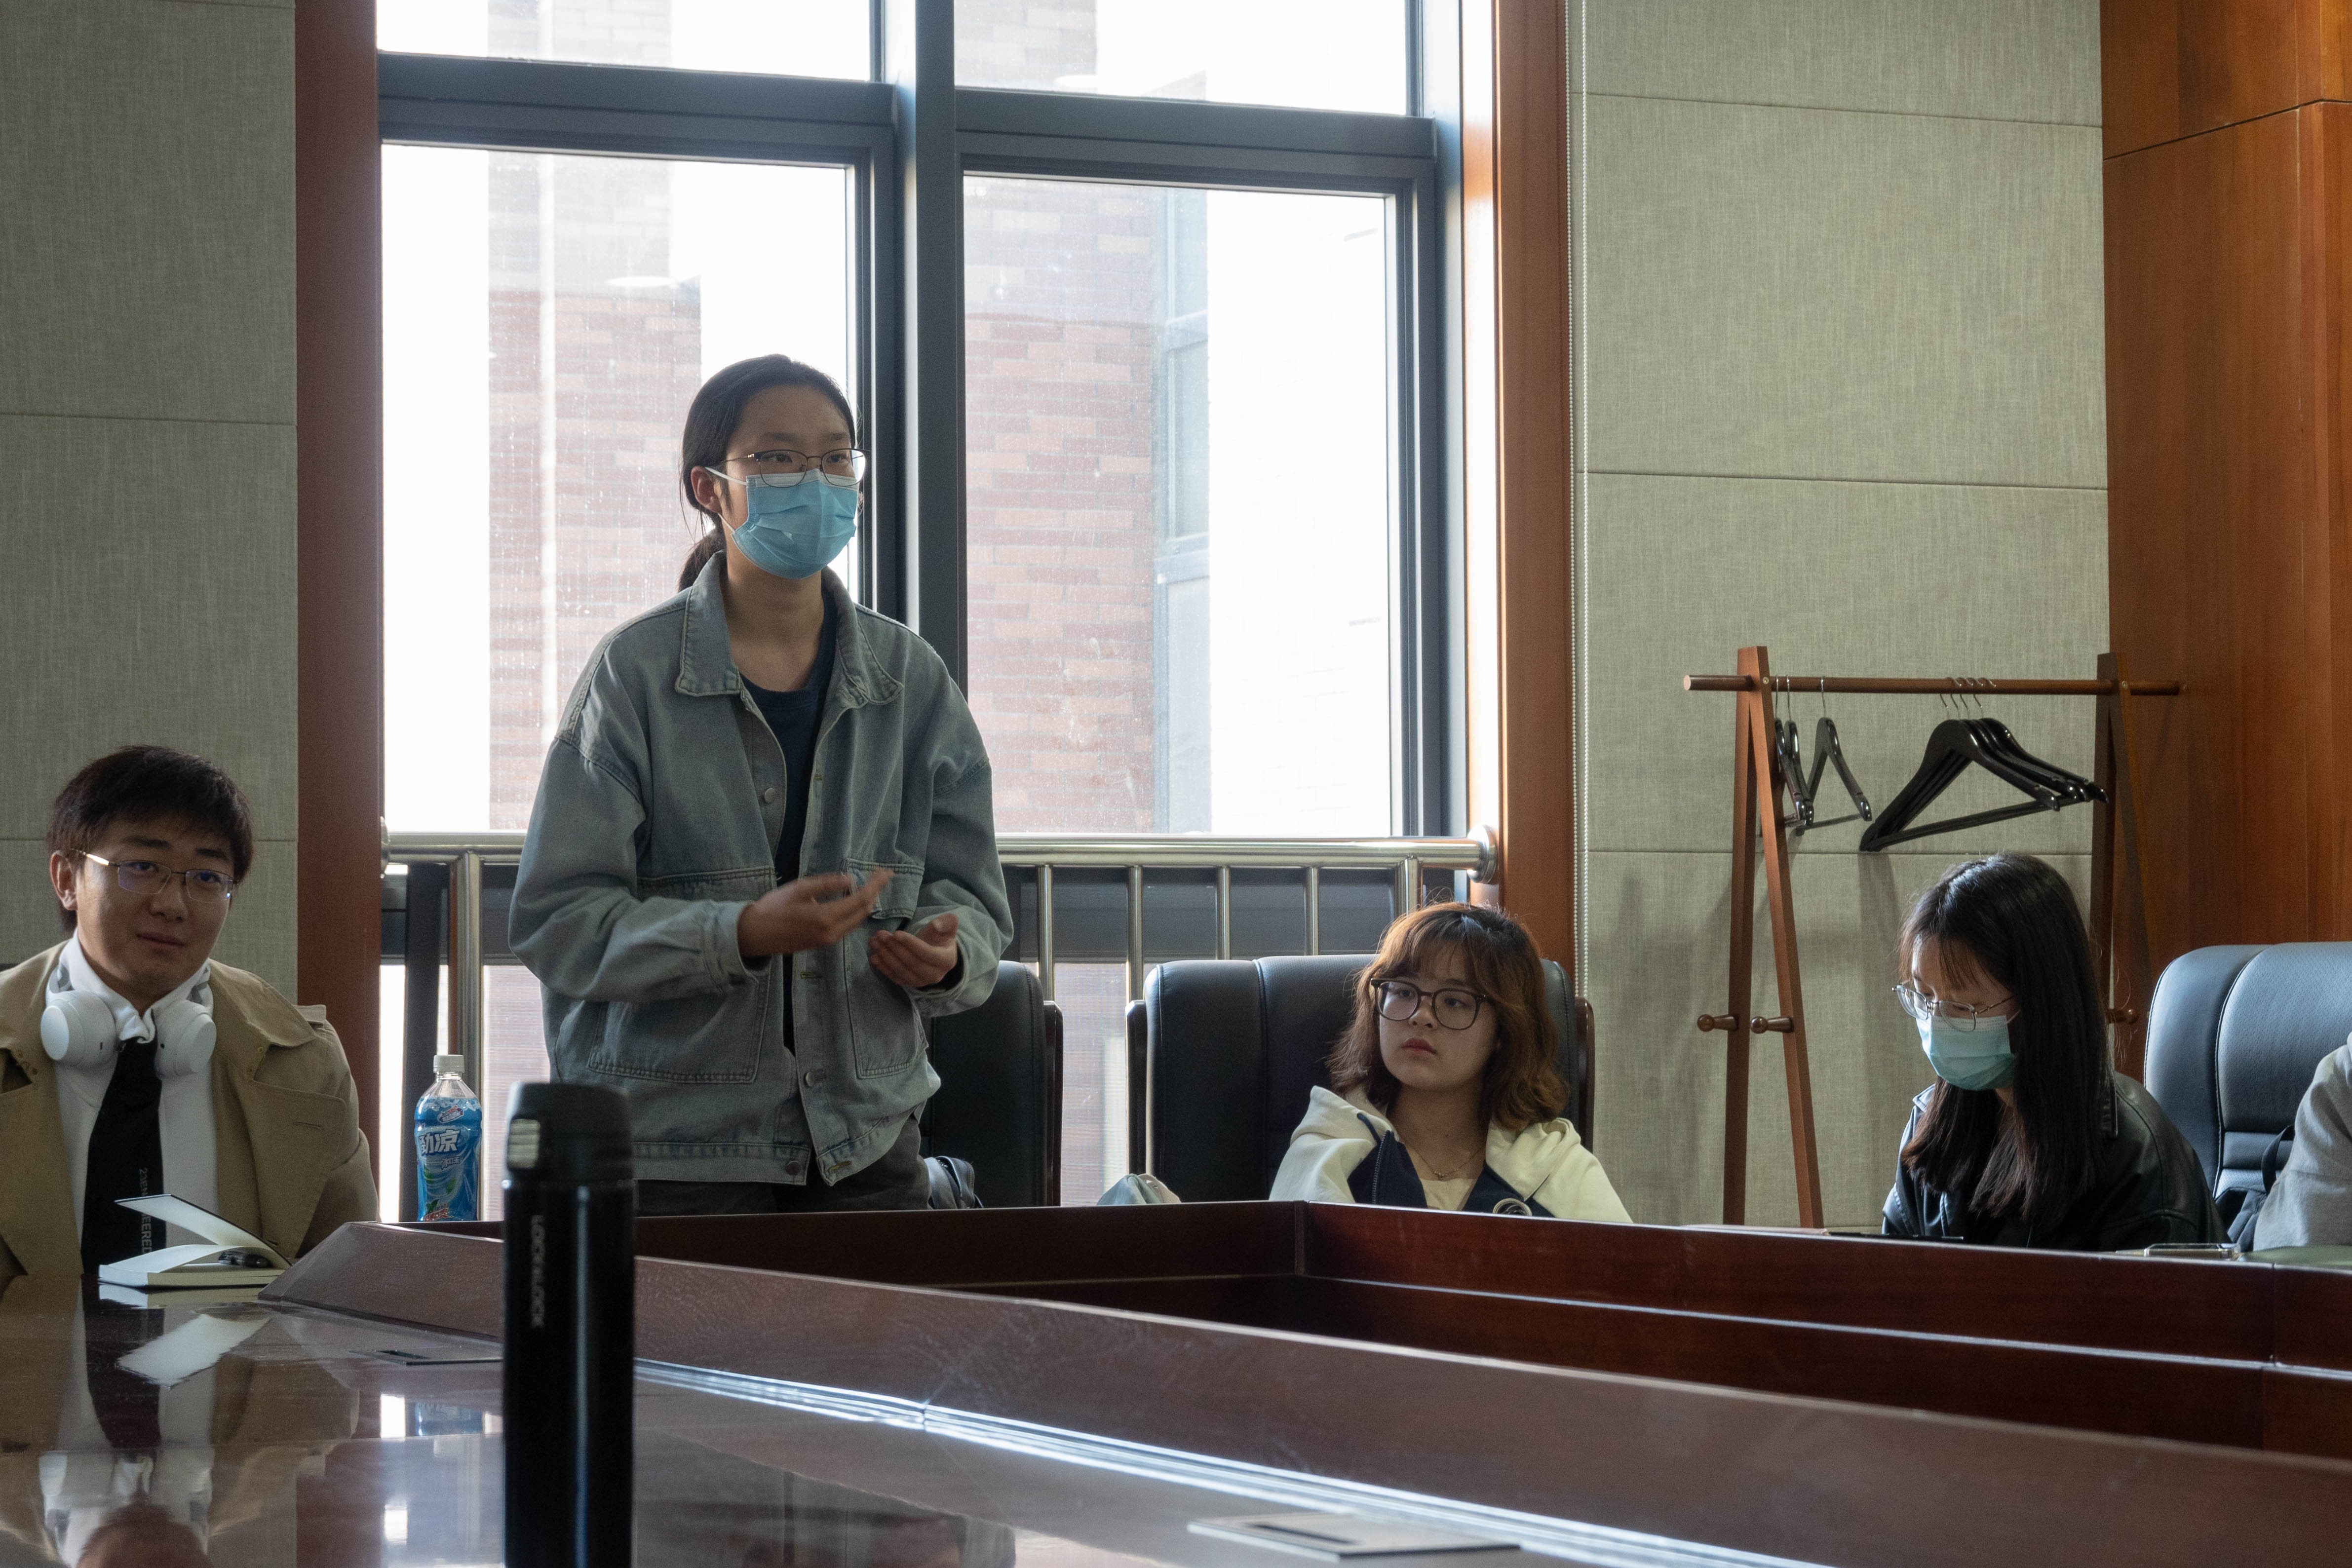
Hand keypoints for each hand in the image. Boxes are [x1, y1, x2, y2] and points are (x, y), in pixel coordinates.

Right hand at [737, 869, 890, 958]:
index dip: (875, 885)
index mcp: (826, 918)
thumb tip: (849, 879)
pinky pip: (847, 927)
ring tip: (871, 885)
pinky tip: (854, 900)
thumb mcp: (798, 889)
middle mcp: (832, 933)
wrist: (754, 935)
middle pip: (863, 912)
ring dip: (866, 903)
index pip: (861, 900)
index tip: (885, 872)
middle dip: (875, 892)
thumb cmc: (773, 908)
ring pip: (857, 921)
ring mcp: (828, 941)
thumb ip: (825, 884)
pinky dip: (855, 912)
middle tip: (880, 876)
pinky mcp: (823, 943)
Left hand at [869, 912, 959, 989]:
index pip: (927, 953)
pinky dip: (884, 968)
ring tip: (874, 942)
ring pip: (901, 971)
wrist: (936, 951)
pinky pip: (895, 978)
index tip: (896, 933)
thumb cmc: (940, 936)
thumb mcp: (948, 926)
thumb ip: (947, 922)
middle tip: (880, 935)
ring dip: (886, 957)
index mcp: (947, 960)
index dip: (911, 943)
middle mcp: (936, 975)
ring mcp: (922, 982)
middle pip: (912, 963)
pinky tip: (874, 958)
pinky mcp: (910, 984)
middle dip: (894, 948)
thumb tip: (937, 925)